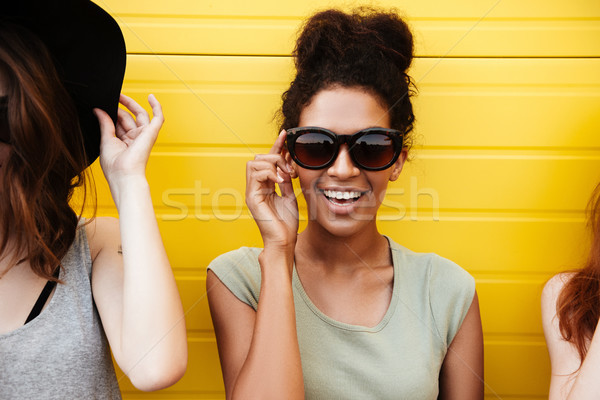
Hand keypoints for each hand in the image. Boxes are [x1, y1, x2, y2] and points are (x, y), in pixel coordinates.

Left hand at [96, 93, 163, 187]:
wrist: (123, 174)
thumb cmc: (115, 166)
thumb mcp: (106, 140)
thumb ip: (104, 123)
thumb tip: (99, 110)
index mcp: (125, 142)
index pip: (119, 123)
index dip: (112, 114)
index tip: (102, 106)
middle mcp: (135, 138)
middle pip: (128, 117)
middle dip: (118, 108)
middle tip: (109, 99)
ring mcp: (144, 135)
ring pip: (139, 114)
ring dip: (130, 104)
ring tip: (119, 95)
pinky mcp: (151, 132)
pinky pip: (158, 117)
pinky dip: (156, 107)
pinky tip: (151, 97)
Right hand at [246, 131, 298, 249]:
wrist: (284, 241)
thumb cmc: (286, 223)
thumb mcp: (290, 196)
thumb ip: (286, 180)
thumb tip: (287, 165)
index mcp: (264, 186)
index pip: (268, 160)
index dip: (276, 145)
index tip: (286, 134)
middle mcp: (255, 187)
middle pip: (258, 157)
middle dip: (275, 157)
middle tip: (290, 170)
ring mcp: (252, 192)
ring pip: (254, 163)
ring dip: (272, 164)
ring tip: (284, 176)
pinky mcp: (251, 197)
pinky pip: (256, 174)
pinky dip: (269, 173)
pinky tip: (280, 181)